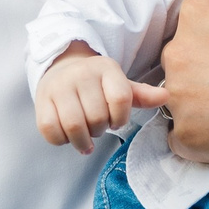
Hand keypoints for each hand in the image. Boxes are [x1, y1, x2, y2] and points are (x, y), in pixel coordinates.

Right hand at [35, 44, 165, 153]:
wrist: (61, 68)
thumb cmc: (97, 84)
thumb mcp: (120, 84)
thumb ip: (141, 95)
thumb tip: (166, 96)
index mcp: (106, 68)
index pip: (121, 98)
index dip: (121, 118)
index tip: (116, 121)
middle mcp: (81, 74)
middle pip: (98, 117)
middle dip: (101, 130)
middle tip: (98, 128)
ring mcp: (60, 87)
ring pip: (74, 126)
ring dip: (83, 141)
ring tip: (86, 139)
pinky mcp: (42, 101)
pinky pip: (51, 129)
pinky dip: (61, 140)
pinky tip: (67, 137)